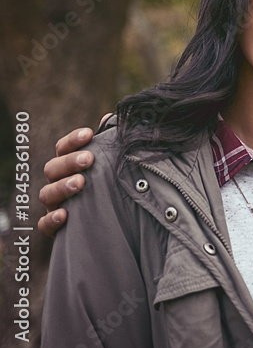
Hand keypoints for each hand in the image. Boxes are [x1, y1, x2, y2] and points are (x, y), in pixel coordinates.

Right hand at [37, 115, 108, 235]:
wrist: (111, 222)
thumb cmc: (108, 186)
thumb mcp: (112, 165)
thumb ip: (109, 143)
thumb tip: (109, 118)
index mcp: (69, 165)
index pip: (63, 148)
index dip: (73, 140)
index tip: (88, 133)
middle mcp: (58, 182)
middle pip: (53, 168)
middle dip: (69, 162)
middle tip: (89, 159)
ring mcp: (55, 205)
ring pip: (47, 193)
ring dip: (62, 187)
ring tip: (81, 182)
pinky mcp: (55, 228)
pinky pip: (45, 225)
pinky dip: (51, 219)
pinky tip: (65, 214)